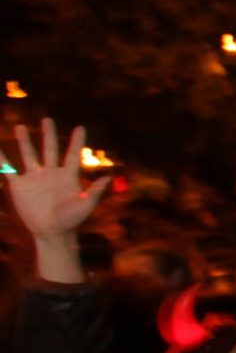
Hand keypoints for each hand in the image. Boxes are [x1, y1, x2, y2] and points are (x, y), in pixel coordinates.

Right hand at [8, 120, 106, 282]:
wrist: (52, 233)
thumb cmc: (71, 220)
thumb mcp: (85, 205)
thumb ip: (94, 191)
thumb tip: (108, 177)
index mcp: (68, 177)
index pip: (72, 155)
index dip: (77, 142)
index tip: (80, 127)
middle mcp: (51, 174)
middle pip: (50, 149)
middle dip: (48, 135)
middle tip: (47, 120)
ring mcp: (35, 179)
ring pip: (29, 155)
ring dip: (25, 141)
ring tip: (21, 127)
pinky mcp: (20, 187)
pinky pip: (9, 171)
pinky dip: (3, 161)